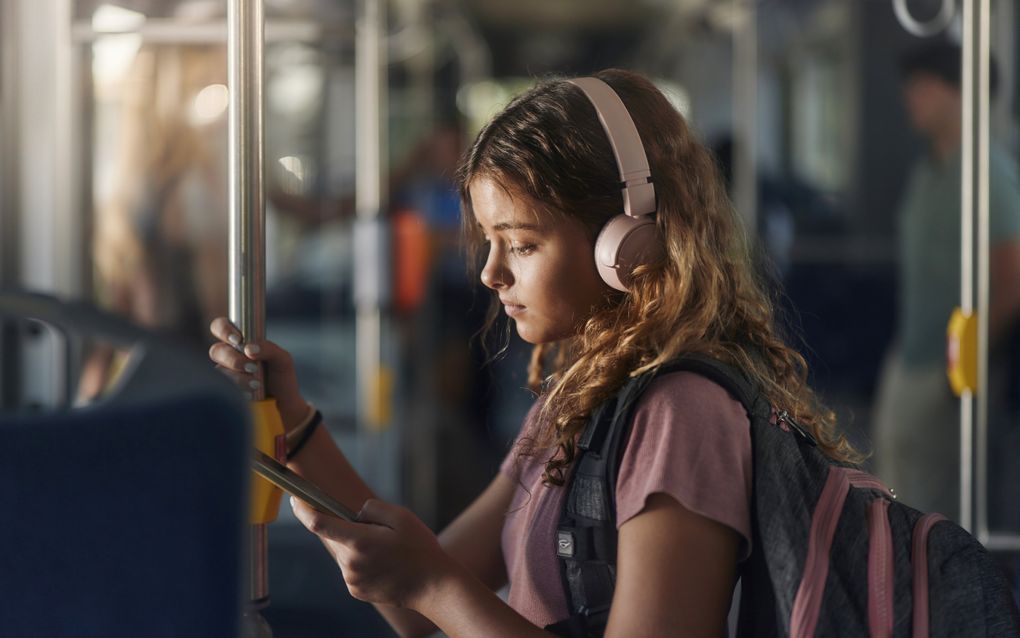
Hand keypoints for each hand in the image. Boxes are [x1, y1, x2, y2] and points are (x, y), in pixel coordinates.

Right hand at [208, 317, 307, 430]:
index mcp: (240, 342)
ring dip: (239, 377)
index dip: (223, 329)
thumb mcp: (282, 359)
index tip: (237, 339)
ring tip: (257, 384)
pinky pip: (222, 387)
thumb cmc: (281, 377)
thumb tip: (249, 348)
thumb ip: (269, 348)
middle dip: (233, 359)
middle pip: (216, 350)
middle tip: (252, 367)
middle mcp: (229, 356)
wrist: (284, 403)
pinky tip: (250, 393)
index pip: (220, 327)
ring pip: (220, 371)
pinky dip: (238, 389)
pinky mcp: (224, 390)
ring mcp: (225, 373)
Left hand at [291, 497, 455, 609]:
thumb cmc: (420, 549)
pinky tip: (384, 564)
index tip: (295, 499)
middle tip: (379, 532)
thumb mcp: (401, 516)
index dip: (302, 509)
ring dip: (357, 546)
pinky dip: (361, 561)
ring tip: (387, 552)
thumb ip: (372, 508)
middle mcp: (350, 563)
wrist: (434, 586)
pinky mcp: (356, 590)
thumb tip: (353, 514)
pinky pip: (351, 567)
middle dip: (349, 528)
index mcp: (360, 541)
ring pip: (344, 552)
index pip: (318, 523)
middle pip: (336, 536)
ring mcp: (352, 579)